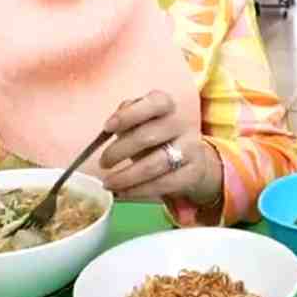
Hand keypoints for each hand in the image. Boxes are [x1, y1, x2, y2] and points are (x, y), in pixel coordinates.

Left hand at [98, 92, 221, 204]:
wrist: (189, 155)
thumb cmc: (154, 133)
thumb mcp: (140, 120)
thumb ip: (126, 117)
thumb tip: (110, 126)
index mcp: (166, 105)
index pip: (154, 103)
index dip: (129, 115)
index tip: (107, 127)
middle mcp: (181, 123)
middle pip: (148, 137)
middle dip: (119, 152)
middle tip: (103, 162)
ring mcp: (190, 148)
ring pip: (154, 165)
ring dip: (126, 177)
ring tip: (108, 183)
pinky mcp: (193, 172)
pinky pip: (163, 184)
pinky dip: (138, 191)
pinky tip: (123, 192)